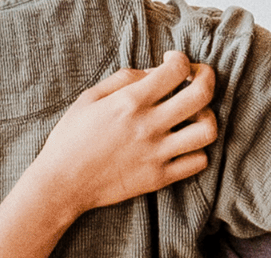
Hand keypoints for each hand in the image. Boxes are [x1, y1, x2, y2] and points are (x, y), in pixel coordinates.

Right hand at [27, 51, 219, 213]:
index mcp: (130, 102)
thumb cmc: (71, 138)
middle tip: (199, 77)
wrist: (63, 183)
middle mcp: (148, 125)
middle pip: (201, 95)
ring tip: (194, 115)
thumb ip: (124, 79)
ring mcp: (157, 153)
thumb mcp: (90, 98)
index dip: (181, 59)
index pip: (176, 70)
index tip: (173, 62)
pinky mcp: (160, 178)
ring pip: (207, 130)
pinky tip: (184, 143)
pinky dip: (198, 150)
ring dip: (207, 116)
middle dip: (207, 78)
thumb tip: (155, 72)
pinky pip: (198, 162)